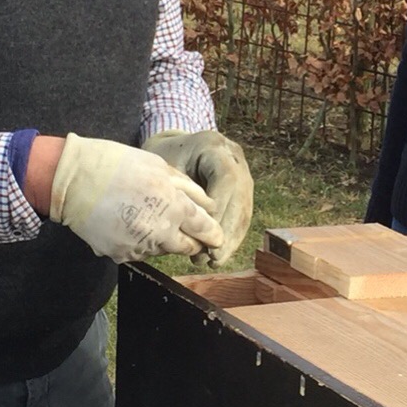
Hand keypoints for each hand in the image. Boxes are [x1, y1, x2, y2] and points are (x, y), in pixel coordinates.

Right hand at [48, 134, 225, 261]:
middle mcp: (161, 232)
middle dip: (190, 239)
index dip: (213, 235)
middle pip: (188, 247)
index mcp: (174, 207)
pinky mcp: (120, 255)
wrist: (69, 179)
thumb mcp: (158, 165)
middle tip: (180, 225)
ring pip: (163, 251)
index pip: (206, 231)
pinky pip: (139, 253)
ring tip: (143, 215)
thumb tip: (208, 206)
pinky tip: (126, 223)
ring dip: (163, 239)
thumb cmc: (115, 164)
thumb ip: (187, 188)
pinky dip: (139, 243)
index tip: (215, 236)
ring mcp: (139, 247)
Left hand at [142, 129, 254, 266]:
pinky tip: (219, 254)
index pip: (227, 181)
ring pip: (244, 211)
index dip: (220, 211)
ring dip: (232, 240)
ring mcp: (243, 173)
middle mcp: (235, 159)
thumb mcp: (165, 168)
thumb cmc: (162, 158)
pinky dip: (231, 237)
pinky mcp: (243, 189)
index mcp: (215, 147)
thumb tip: (187, 231)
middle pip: (240, 200)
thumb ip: (178, 194)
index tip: (205, 235)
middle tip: (213, 258)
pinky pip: (242, 215)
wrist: (172, 145)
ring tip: (215, 261)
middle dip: (227, 232)